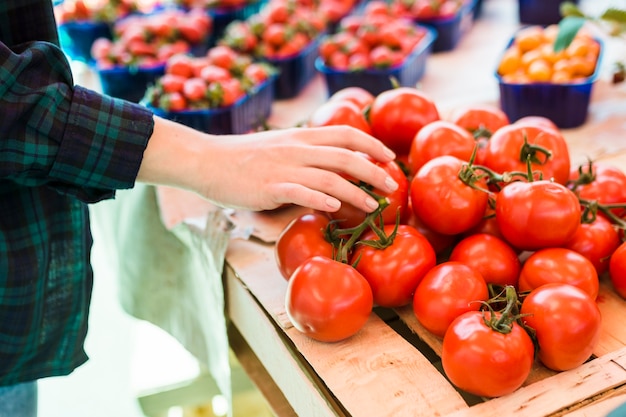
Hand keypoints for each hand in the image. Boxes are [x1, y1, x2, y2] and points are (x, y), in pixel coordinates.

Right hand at [138, 116, 398, 211]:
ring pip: (330, 176)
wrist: (205, 160)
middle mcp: (297, 149)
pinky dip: (322, 198)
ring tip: (374, 205)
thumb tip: (324, 180)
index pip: (345, 134)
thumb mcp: (276, 150)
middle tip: (392, 185)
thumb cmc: (240, 159)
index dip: (371, 143)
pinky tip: (336, 207)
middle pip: (346, 155)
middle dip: (374, 170)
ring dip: (357, 191)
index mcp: (300, 138)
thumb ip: (301, 160)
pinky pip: (301, 192)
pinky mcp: (270, 187)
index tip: (387, 156)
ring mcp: (284, 167)